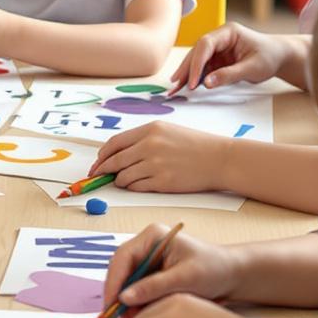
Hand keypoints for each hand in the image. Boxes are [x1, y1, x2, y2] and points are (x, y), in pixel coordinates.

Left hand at [88, 121, 225, 194]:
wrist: (219, 159)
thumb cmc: (195, 145)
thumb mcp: (167, 131)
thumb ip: (142, 139)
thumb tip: (117, 153)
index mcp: (150, 130)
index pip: (115, 143)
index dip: (102, 155)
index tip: (97, 162)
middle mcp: (150, 146)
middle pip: (114, 161)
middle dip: (103, 170)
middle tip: (97, 176)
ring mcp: (156, 164)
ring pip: (124, 176)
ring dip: (119, 181)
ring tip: (121, 181)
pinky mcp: (162, 182)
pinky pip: (136, 187)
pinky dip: (132, 187)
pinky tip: (135, 185)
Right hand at [97, 221, 239, 317]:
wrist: (232, 276)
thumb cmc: (214, 269)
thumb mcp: (185, 278)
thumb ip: (154, 286)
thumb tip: (124, 298)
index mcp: (152, 237)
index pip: (122, 257)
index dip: (114, 281)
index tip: (112, 304)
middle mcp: (146, 246)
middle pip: (120, 270)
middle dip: (119, 295)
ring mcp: (148, 261)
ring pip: (126, 283)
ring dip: (127, 302)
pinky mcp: (152, 275)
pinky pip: (136, 290)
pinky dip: (137, 305)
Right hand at [168, 22, 293, 93]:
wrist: (280, 56)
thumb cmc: (270, 57)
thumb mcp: (252, 68)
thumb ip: (229, 75)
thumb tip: (206, 83)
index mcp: (228, 32)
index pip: (205, 45)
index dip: (196, 63)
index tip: (192, 81)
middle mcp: (220, 37)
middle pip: (197, 52)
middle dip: (186, 68)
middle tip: (175, 85)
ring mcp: (218, 47)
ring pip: (197, 59)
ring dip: (187, 74)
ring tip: (176, 88)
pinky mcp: (218, 58)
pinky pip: (203, 67)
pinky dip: (195, 77)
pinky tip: (186, 85)